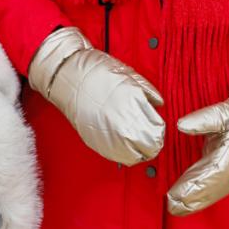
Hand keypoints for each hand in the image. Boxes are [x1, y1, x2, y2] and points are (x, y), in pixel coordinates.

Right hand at [27, 26, 164, 164]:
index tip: (157, 128)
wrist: (69, 76)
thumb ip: (148, 92)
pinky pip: (117, 157)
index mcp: (134, 103)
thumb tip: (159, 104)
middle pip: (149, 146)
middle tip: (151, 136)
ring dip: (140, 151)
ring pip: (134, 156)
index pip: (157, 130)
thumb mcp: (130, 74)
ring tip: (139, 142)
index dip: (159, 130)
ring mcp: (108, 134)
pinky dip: (124, 155)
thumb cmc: (96, 70)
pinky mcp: (95, 141)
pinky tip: (126, 146)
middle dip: (152, 142)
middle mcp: (122, 121)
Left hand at [166, 69, 228, 215]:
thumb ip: (202, 120)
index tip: (175, 194)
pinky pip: (215, 189)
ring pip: (212, 193)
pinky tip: (190, 201)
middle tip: (170, 203)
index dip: (192, 187)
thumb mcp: (223, 112)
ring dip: (195, 201)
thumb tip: (181, 124)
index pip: (209, 176)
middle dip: (190, 199)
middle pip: (209, 190)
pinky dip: (202, 197)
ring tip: (176, 206)